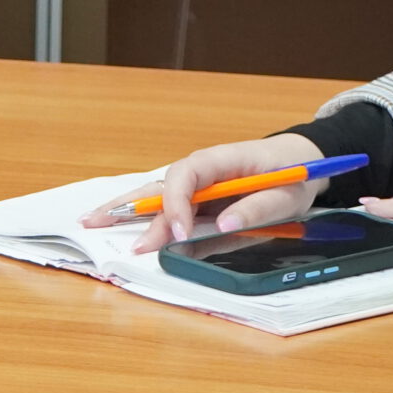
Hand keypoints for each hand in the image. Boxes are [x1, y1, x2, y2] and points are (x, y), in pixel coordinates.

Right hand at [79, 132, 327, 253]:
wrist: (301, 160)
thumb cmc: (294, 174)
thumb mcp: (287, 192)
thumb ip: (256, 207)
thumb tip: (223, 226)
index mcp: (221, 160)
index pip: (186, 175)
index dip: (177, 204)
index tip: (179, 232)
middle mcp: (202, 169)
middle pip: (159, 185)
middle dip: (128, 204)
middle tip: (96, 222)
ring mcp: (198, 182)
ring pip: (155, 194)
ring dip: (124, 207)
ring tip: (90, 219)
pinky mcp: (199, 196)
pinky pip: (166, 203)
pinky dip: (140, 212)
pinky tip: (116, 219)